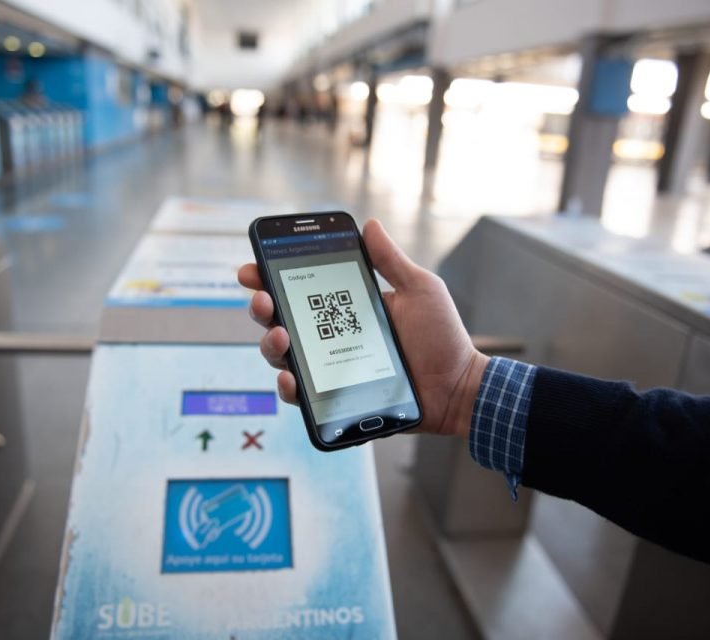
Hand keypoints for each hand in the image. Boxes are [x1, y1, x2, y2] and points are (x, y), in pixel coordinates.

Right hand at [237, 219, 487, 438]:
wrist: (457, 386)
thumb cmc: (442, 337)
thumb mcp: (419, 289)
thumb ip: (390, 261)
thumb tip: (369, 225)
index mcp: (346, 307)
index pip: (299, 290)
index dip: (269, 278)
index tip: (252, 269)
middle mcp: (332, 336)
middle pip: (280, 321)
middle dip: (262, 307)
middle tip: (263, 300)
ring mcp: (331, 368)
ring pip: (283, 356)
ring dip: (270, 344)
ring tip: (281, 337)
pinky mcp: (335, 398)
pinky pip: (302, 395)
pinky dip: (289, 388)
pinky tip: (290, 379)